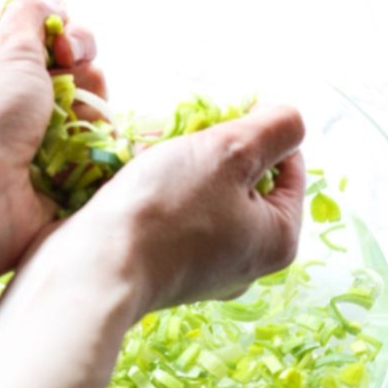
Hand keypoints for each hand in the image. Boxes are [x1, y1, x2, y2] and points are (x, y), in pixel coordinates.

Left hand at [0, 0, 105, 266]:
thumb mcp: (6, 46)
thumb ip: (31, 16)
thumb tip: (53, 1)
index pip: (51, 45)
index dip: (71, 39)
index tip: (67, 47)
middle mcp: (20, 108)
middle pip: (80, 78)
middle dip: (85, 76)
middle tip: (70, 85)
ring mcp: (42, 146)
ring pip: (93, 115)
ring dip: (94, 112)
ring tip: (78, 126)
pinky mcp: (63, 178)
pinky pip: (99, 154)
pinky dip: (104, 147)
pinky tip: (97, 146)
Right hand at [37, 104, 304, 318]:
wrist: (94, 269)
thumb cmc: (167, 209)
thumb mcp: (231, 151)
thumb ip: (275, 128)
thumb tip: (292, 120)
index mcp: (278, 240)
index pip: (290, 168)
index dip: (259, 132)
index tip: (221, 118)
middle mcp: (248, 261)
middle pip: (245, 182)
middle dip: (213, 149)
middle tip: (183, 136)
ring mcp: (206, 269)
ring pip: (206, 196)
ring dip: (181, 165)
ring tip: (151, 151)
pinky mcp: (167, 269)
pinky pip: (176, 217)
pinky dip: (160, 192)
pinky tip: (134, 178)